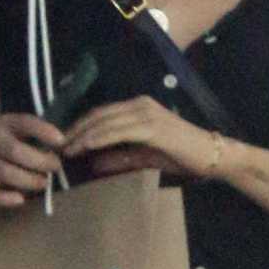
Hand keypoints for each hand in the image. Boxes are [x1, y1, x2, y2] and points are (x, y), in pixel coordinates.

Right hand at [0, 114, 65, 207]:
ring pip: (5, 172)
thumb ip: (27, 136)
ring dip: (29, 180)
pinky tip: (20, 199)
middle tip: (55, 167)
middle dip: (40, 161)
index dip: (43, 130)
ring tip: (43, 183)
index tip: (61, 140)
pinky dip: (5, 198)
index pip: (23, 122)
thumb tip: (62, 148)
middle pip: (16, 151)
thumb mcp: (5, 131)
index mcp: (2, 125)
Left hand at [62, 97, 227, 181]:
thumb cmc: (183, 156)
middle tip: (56, 147)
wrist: (212, 157)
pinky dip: (99, 138)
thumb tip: (93, 164)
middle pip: (98, 115)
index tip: (63, 142)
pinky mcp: (152, 127)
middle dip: (75, 131)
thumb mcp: (145, 157)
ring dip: (82, 136)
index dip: (80, 127)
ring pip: (105, 122)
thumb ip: (120, 157)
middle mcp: (141, 105)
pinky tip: (85, 147)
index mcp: (139, 107)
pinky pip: (118, 131)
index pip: (102, 114)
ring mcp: (146, 114)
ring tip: (65, 150)